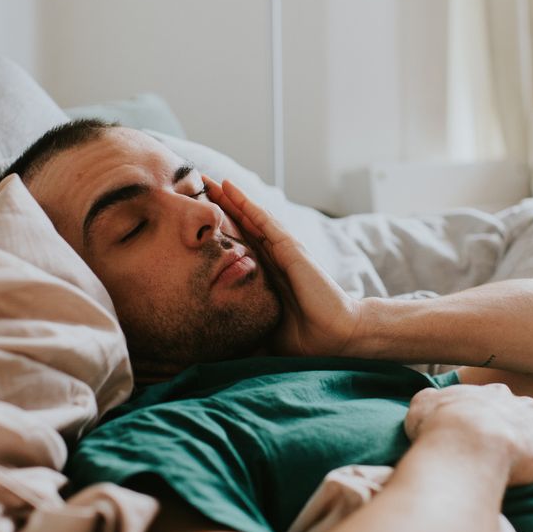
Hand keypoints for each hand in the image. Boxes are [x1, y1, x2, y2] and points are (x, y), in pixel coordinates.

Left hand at [204, 175, 363, 356]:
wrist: (337, 335)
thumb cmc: (307, 338)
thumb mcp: (265, 332)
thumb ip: (245, 335)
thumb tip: (217, 351)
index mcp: (269, 275)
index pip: (240, 246)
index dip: (220, 230)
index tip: (198, 218)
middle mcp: (275, 258)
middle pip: (242, 226)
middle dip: (220, 207)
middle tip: (195, 187)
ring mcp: (284, 251)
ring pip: (251, 218)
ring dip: (229, 198)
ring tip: (206, 180)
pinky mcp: (291, 249)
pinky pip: (265, 222)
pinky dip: (247, 204)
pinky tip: (230, 189)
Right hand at [404, 383, 532, 486]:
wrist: (468, 441)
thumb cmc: (442, 424)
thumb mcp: (423, 405)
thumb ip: (430, 403)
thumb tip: (430, 404)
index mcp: (494, 395)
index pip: (503, 402)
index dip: (497, 417)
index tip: (491, 430)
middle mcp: (524, 408)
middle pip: (532, 417)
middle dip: (527, 430)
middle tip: (516, 449)